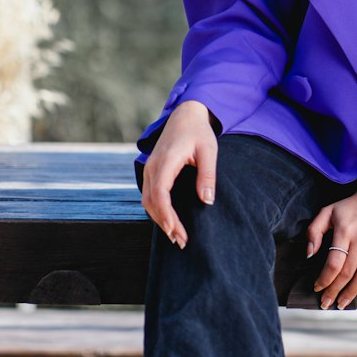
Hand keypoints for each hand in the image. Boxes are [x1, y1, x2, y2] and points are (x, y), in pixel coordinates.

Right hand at [140, 100, 218, 248]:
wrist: (185, 115)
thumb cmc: (198, 132)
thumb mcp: (209, 150)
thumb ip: (207, 174)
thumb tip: (207, 201)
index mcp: (166, 160)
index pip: (160, 193)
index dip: (166, 214)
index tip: (177, 230)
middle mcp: (153, 166)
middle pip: (151, 201)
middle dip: (165, 223)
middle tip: (182, 241)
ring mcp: (150, 168)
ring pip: (147, 200)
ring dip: (160, 219)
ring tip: (176, 237)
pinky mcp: (152, 171)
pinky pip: (149, 195)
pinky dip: (157, 210)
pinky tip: (169, 221)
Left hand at [306, 181, 356, 308]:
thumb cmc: (351, 205)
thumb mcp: (328, 212)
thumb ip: (314, 232)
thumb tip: (309, 255)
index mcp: (345, 229)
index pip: (334, 263)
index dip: (325, 280)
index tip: (318, 288)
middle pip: (348, 273)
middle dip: (335, 291)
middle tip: (327, 303)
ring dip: (352, 292)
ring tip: (342, 302)